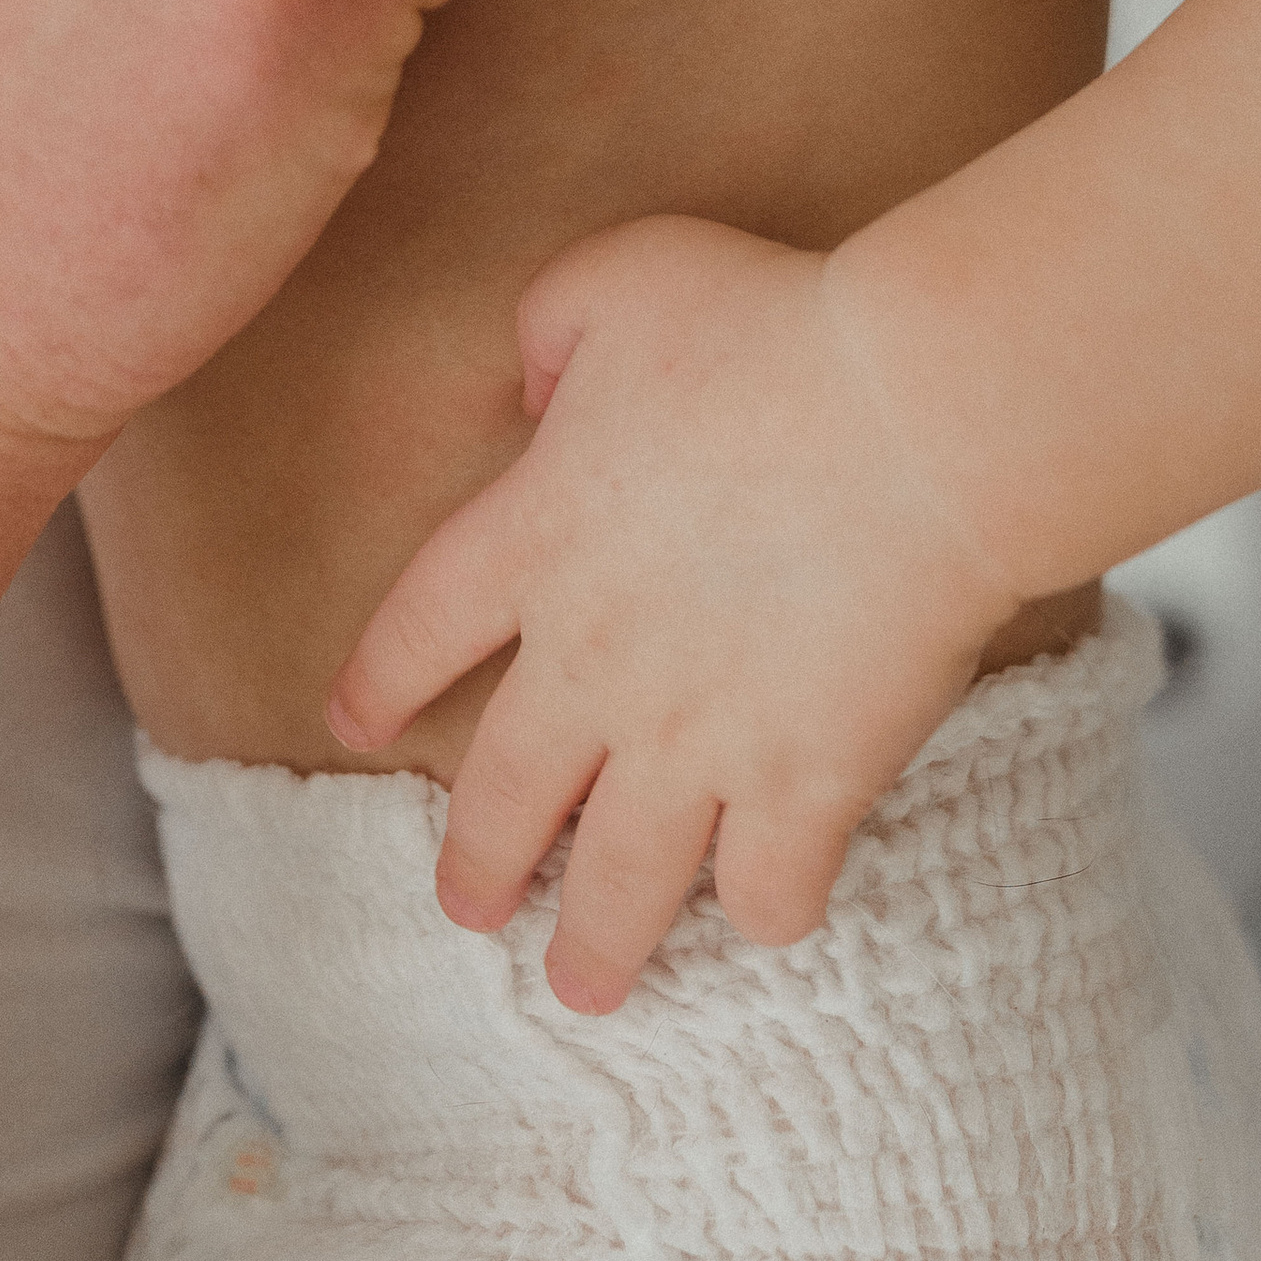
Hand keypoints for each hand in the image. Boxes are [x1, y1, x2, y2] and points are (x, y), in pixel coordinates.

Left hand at [327, 215, 1022, 1012]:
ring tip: (582, 984)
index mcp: (532, 537)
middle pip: (504, 795)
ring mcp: (695, 739)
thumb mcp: (619, 275)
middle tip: (465, 910)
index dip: (379, 678)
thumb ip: (549, 326)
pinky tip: (765, 908)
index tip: (351, 721)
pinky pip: (768, 889)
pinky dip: (764, 909)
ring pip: (619, 882)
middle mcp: (589, 662)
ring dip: (594, 943)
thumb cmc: (768, 325)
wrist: (909, 417)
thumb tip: (537, 395)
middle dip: (476, 866)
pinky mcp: (804, 786)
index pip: (418, 628)